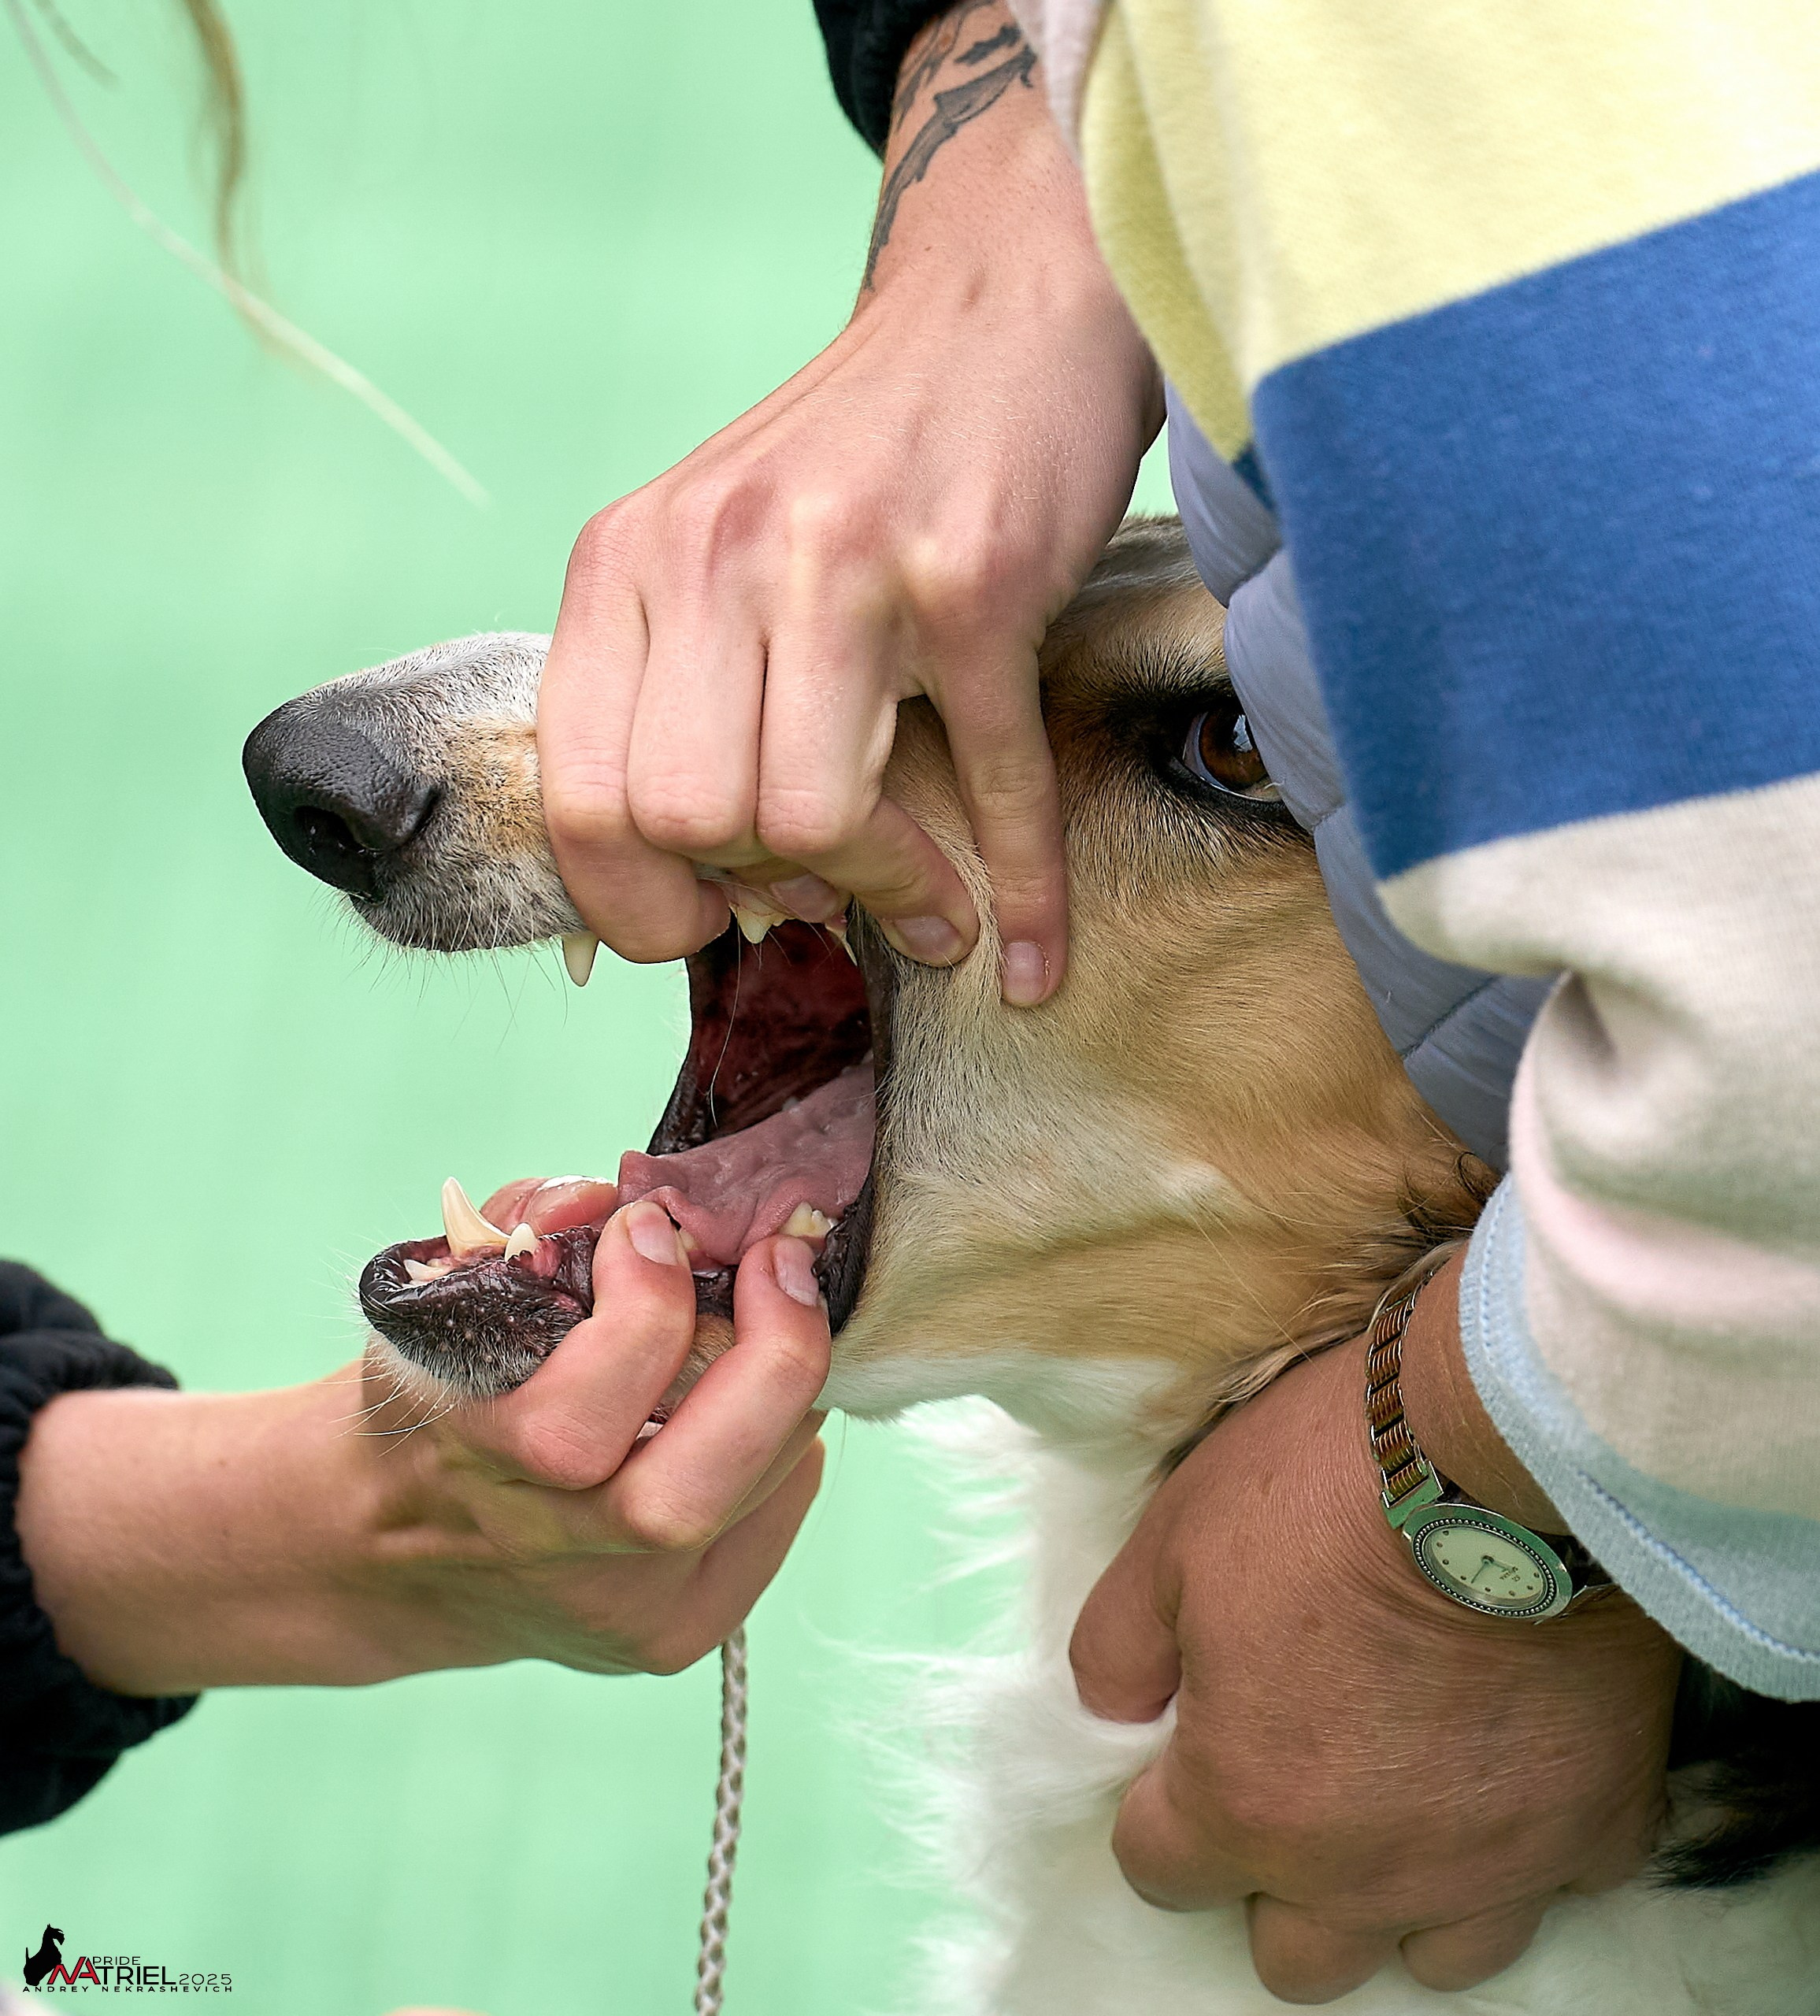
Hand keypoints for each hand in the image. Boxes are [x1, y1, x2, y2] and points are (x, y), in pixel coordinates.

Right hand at [17, 1201, 828, 1691]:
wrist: (384, 1546)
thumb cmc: (435, 1387)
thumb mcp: (447, 1290)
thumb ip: (531, 1222)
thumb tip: (619, 1194)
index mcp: (463, 1462)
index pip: (574, 1421)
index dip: (645, 1306)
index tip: (657, 1227)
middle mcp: (541, 1556)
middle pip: (686, 1495)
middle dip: (768, 1360)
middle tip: (782, 1262)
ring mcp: (614, 1613)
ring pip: (752, 1500)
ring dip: (788, 1388)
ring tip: (781, 1312)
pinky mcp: (671, 1636)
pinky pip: (770, 1527)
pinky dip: (787, 1448)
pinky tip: (762, 1400)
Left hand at [538, 0, 1159, 1003]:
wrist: (995, 315)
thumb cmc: (852, 470)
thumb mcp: (713, 558)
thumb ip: (683, 702)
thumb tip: (722, 894)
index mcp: (627, 562)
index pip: (579, 797)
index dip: (633, 903)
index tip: (702, 920)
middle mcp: (715, 557)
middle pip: (691, 820)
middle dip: (761, 891)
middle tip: (818, 890)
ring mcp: (845, 567)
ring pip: (813, 816)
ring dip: (883, 890)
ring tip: (925, 893)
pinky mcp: (975, 583)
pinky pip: (989, 783)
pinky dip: (1015, 888)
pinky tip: (1024, 951)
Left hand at [1069, 1258, 1680, 2003]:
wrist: (1509, 1456)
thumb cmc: (1322, 1492)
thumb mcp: (1168, 1539)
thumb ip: (1119, 1648)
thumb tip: (1116, 1711)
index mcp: (1246, 1807)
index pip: (1159, 1872)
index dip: (1160, 1807)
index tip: (1188, 1745)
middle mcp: (1364, 1875)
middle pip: (1296, 1958)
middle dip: (1276, 1883)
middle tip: (1294, 1774)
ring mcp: (1492, 1868)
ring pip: (1432, 1959)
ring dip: (1403, 1894)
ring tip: (1404, 1793)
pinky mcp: (1600, 1830)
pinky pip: (1555, 1887)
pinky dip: (1527, 1843)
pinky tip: (1511, 1764)